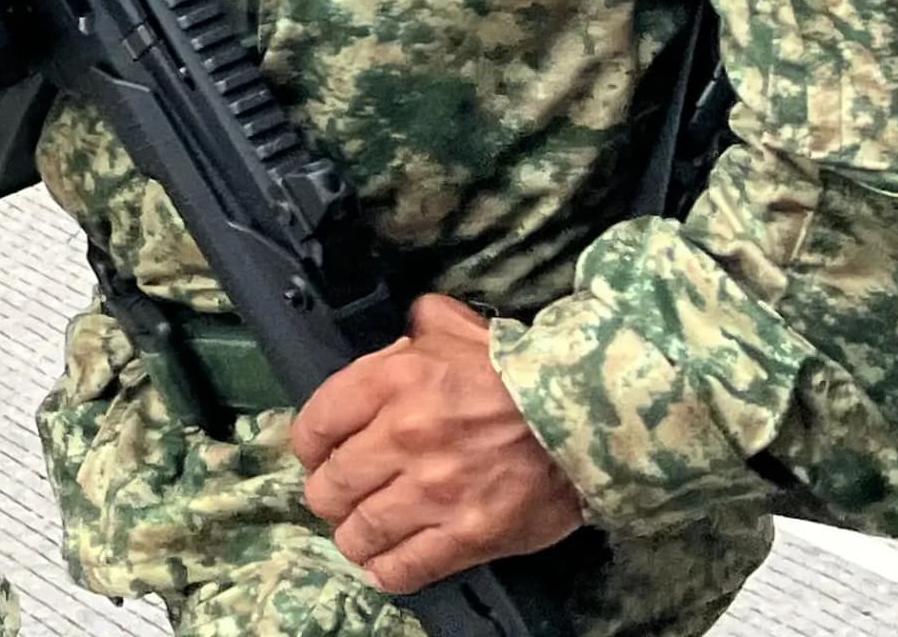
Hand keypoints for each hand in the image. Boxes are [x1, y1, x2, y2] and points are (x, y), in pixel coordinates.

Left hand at [291, 297, 585, 595]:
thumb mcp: (455, 329)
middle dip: (327, 494)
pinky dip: (387, 571)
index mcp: (391, 381)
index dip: (308, 446)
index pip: (315, 425)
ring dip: (352, 536)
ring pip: (361, 530)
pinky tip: (384, 566)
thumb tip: (404, 331)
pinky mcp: (469, 535)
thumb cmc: (517, 371)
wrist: (589, 416)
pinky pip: (408, 565)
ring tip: (357, 534)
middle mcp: (404, 437)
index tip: (316, 454)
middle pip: (331, 484)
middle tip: (336, 497)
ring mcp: (435, 491)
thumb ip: (418, 327)